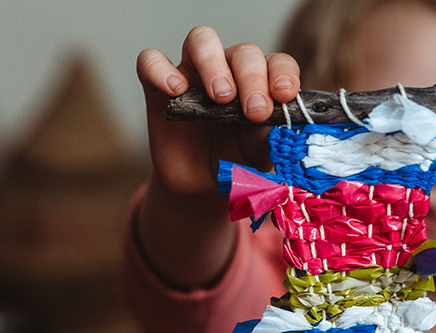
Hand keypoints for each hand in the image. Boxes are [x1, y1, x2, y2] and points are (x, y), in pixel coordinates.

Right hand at [133, 27, 300, 288]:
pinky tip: (176, 90)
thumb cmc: (235, 164)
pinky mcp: (158, 87)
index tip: (284, 95)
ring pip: (201, 40)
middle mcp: (229, 71)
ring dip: (214, 64)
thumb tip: (273, 126)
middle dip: (252, 77)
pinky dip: (160, 68)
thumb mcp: (256, 158)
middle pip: (243, 52)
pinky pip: (150, 61)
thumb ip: (266, 141)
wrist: (200, 188)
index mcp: (262, 84)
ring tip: (220, 97)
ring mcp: (193, 75)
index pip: (277, 62)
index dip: (283, 73)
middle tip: (254, 111)